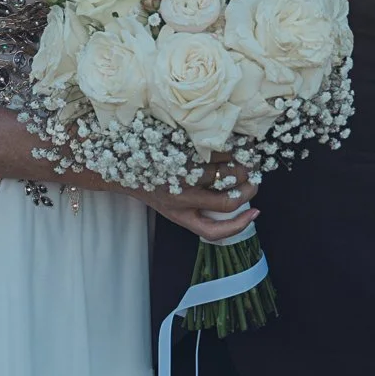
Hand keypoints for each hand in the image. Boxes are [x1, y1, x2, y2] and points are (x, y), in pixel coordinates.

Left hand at [130, 157, 261, 244]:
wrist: (119, 161)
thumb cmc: (149, 180)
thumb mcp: (168, 203)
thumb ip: (193, 207)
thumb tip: (230, 200)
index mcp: (179, 215)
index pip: (213, 231)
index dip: (238, 225)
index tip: (255, 211)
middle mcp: (181, 199)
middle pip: (227, 200)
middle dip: (249, 188)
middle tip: (254, 177)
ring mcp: (181, 175)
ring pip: (225, 174)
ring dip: (244, 166)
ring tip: (248, 159)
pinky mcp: (180, 153)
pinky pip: (213, 151)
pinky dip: (230, 148)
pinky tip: (235, 144)